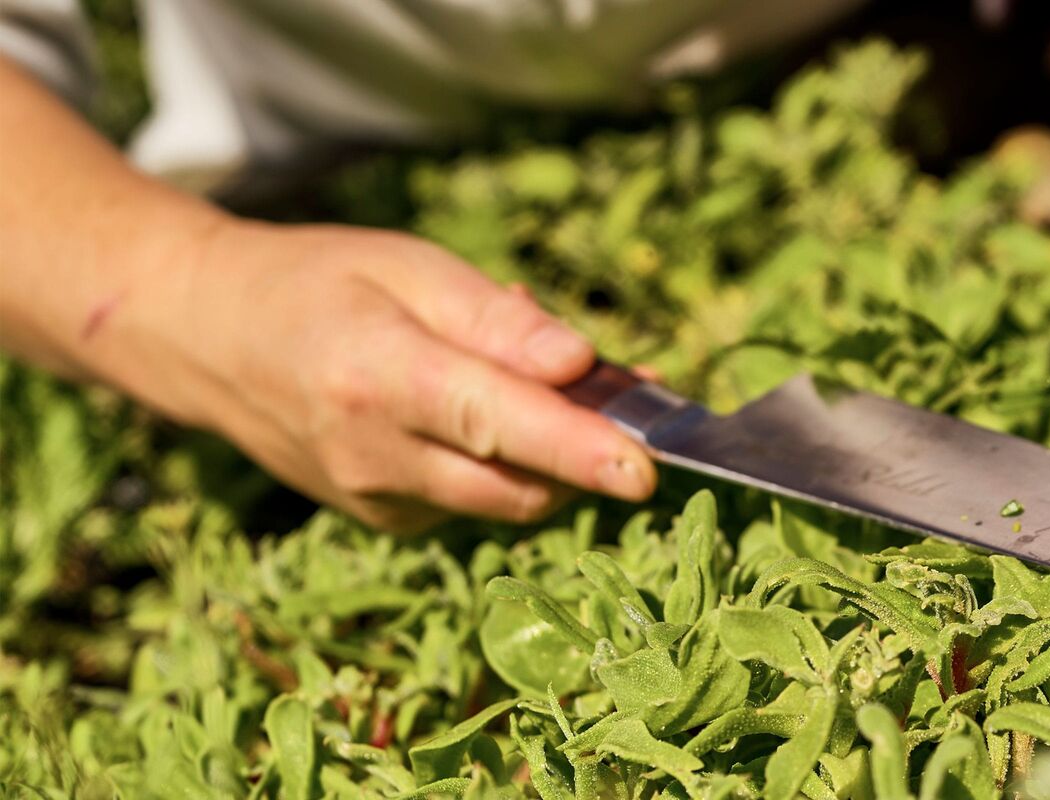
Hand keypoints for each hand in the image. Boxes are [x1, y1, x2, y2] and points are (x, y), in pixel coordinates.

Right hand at [113, 219, 656, 530]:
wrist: (208, 338)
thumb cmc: (320, 282)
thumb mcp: (410, 266)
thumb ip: (500, 322)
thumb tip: (584, 364)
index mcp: (379, 376)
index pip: (497, 424)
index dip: (579, 450)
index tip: (646, 471)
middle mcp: (374, 454)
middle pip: (520, 483)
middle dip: (589, 452)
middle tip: (619, 386)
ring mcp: (375, 498)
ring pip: (507, 499)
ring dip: (550, 454)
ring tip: (524, 374)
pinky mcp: (384, 519)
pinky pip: (475, 500)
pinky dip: (505, 462)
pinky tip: (476, 404)